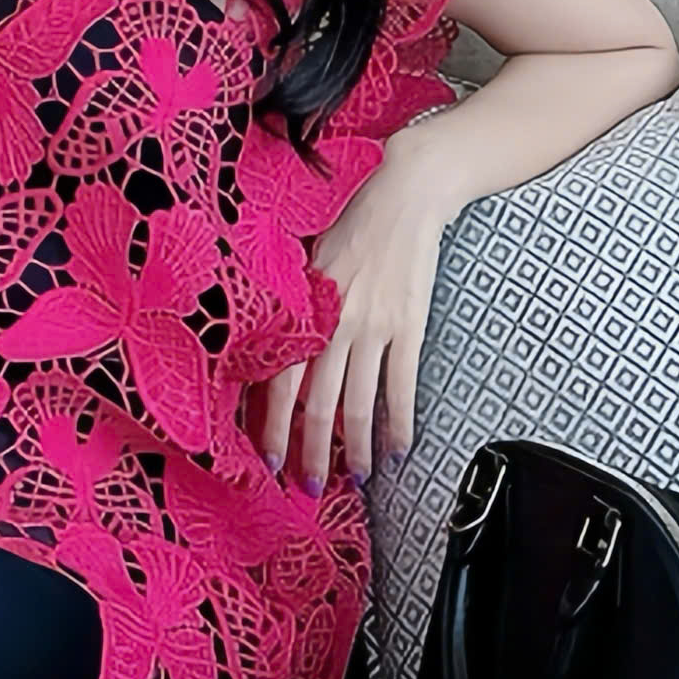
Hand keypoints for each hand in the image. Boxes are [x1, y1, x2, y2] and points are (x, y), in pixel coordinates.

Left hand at [249, 118, 455, 490]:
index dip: (273, 424)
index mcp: (305, 305)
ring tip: (357, 479)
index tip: (269, 460)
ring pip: (359, 403)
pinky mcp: (409, 325)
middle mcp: (335, 320)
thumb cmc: (353, 217)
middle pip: (317, 403)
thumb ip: (297, 301)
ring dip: (356, 450)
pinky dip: (400, 424)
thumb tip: (278, 347)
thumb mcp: (310, 254)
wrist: (407, 189)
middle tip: (308, 489)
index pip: (280, 378)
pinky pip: (402, 387)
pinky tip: (399, 449)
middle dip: (312, 453)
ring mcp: (374, 325)